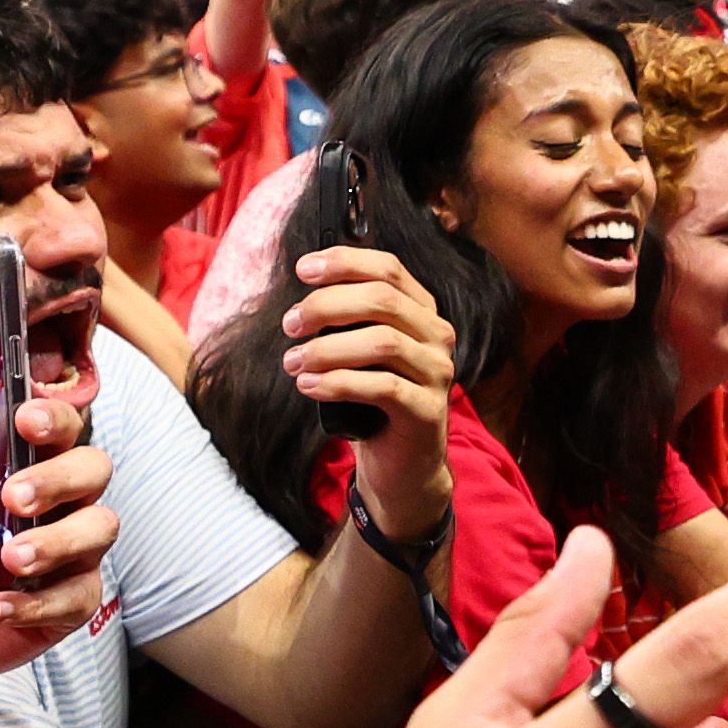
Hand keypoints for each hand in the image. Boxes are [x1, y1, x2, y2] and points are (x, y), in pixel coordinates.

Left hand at [0, 320, 117, 698]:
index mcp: (14, 458)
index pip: (59, 421)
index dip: (55, 415)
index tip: (26, 416)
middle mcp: (48, 499)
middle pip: (95, 468)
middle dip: (60, 477)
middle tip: (13, 497)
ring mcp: (61, 551)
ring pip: (100, 527)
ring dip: (56, 541)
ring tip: (8, 557)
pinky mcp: (62, 604)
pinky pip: (79, 595)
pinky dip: (38, 601)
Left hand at [280, 241, 455, 527]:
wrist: (402, 465)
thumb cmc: (373, 404)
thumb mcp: (361, 354)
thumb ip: (346, 323)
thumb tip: (300, 301)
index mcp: (422, 312)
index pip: (388, 269)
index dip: (344, 262)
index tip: (302, 270)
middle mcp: (436, 336)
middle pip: (382, 300)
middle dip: (326, 306)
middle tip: (291, 325)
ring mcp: (437, 373)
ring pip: (382, 342)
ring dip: (327, 349)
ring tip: (294, 362)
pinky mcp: (428, 410)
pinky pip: (383, 387)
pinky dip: (339, 383)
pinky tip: (310, 386)